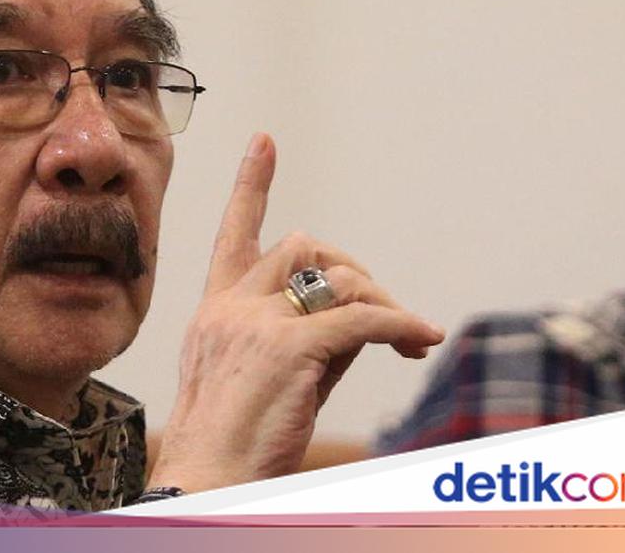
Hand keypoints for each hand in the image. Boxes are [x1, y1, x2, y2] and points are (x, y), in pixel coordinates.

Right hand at [147, 133, 443, 493]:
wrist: (205, 483)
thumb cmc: (233, 446)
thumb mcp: (262, 380)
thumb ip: (302, 338)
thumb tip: (362, 320)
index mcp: (215, 312)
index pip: (233, 235)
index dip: (251, 185)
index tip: (265, 142)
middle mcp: (230, 307)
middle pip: (304, 247)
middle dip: (356, 272)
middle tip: (390, 316)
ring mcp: (256, 324)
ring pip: (339, 279)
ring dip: (386, 305)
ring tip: (409, 344)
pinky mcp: (287, 348)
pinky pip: (363, 320)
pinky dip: (401, 329)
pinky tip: (419, 344)